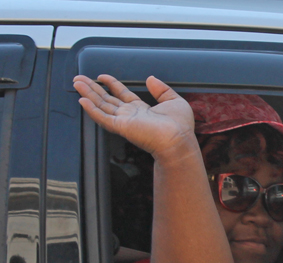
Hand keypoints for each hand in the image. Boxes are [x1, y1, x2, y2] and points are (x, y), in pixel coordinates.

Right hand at [73, 74, 195, 158]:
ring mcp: (125, 122)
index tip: (103, 76)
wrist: (178, 140)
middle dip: (94, 89)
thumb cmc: (180, 127)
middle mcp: (131, 116)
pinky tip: (82, 101)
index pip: (123, 95)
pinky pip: (103, 117)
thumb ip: (162, 89)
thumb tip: (151, 78)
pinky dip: (92, 110)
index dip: (112, 85)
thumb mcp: (174, 101)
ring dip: (88, 95)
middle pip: (108, 100)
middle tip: (80, 79)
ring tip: (77, 83)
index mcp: (143, 110)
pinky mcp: (121, 127)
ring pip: (102, 106)